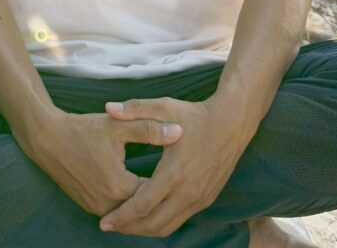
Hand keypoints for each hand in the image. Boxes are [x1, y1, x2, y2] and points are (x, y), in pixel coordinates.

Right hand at [26, 108, 182, 219]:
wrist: (48, 139)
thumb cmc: (83, 130)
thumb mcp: (118, 126)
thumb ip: (149, 129)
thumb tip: (179, 131)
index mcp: (119, 185)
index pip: (154, 193)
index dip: (169, 183)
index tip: (183, 170)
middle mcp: (108, 203)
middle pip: (142, 207)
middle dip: (159, 196)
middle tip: (178, 186)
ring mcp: (96, 208)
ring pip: (129, 212)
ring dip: (143, 202)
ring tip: (163, 191)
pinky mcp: (89, 206)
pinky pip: (116, 210)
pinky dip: (128, 204)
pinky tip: (141, 193)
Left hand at [98, 96, 246, 237]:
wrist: (232, 122)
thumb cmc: (196, 114)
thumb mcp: (165, 107)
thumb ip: (135, 108)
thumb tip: (107, 107)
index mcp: (174, 172)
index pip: (142, 205)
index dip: (121, 216)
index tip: (104, 222)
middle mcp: (187, 192)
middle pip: (153, 223)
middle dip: (129, 228)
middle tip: (109, 225)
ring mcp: (199, 198)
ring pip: (167, 226)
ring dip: (145, 230)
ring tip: (126, 225)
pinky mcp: (206, 199)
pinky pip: (180, 220)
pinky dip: (161, 223)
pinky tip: (149, 216)